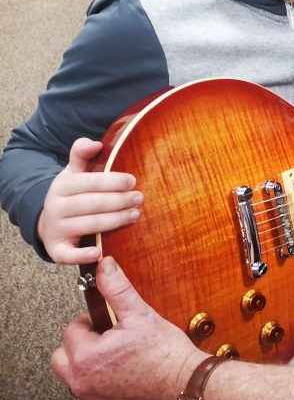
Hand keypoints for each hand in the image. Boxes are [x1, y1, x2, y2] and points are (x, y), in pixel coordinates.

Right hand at [38, 138, 142, 263]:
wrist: (48, 220)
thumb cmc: (72, 193)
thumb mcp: (74, 171)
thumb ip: (82, 154)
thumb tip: (93, 143)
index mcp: (61, 186)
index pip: (89, 182)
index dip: (112, 181)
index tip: (133, 180)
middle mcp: (56, 207)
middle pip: (92, 204)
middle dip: (119, 201)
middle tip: (140, 198)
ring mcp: (55, 229)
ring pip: (88, 225)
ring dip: (114, 221)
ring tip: (135, 214)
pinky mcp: (57, 249)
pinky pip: (67, 255)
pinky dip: (82, 255)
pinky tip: (100, 253)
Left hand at [51, 256, 206, 399]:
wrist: (185, 385)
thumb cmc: (166, 354)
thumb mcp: (141, 314)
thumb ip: (117, 288)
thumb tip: (104, 266)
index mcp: (87, 355)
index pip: (71, 330)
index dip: (90, 321)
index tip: (106, 322)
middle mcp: (82, 382)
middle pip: (62, 358)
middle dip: (80, 345)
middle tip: (106, 339)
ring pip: (74, 377)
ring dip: (87, 366)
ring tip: (116, 357)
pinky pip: (89, 395)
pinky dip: (99, 385)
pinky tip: (122, 375)